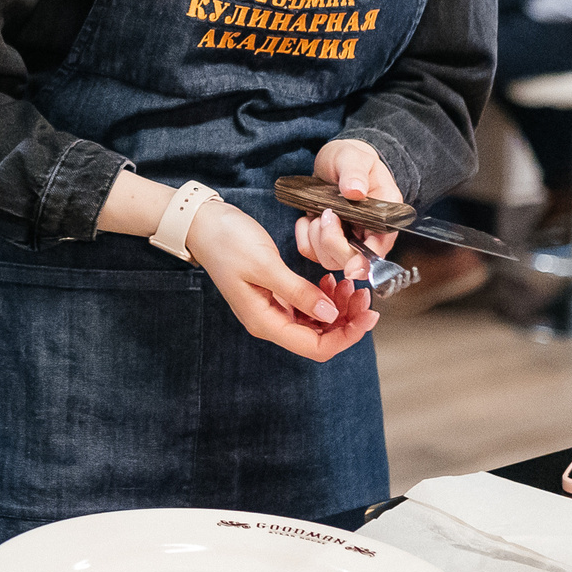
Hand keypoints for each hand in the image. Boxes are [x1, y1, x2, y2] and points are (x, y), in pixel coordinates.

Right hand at [185, 196, 376, 362]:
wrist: (203, 224)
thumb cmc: (227, 242)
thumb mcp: (265, 265)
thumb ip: (298, 291)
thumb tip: (330, 314)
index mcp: (265, 322)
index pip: (316, 346)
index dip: (347, 335)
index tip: (369, 314)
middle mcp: (270, 322)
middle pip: (320, 337)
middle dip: (347, 321)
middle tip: (363, 294)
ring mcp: (273, 309)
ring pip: (316, 322)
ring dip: (338, 308)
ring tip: (348, 283)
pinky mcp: (275, 295)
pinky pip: (307, 306)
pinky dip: (324, 297)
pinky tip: (330, 280)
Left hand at [296, 139, 402, 283]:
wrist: (338, 162)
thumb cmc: (352, 160)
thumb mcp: (353, 158)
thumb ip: (354, 172)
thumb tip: (355, 191)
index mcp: (385, 217)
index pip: (379, 248)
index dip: (366, 261)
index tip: (352, 267)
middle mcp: (369, 235)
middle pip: (351, 260)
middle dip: (332, 240)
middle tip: (327, 213)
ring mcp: (347, 241)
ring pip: (328, 259)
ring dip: (317, 236)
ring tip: (321, 211)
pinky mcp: (327, 242)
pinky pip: (310, 251)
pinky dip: (305, 235)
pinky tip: (310, 217)